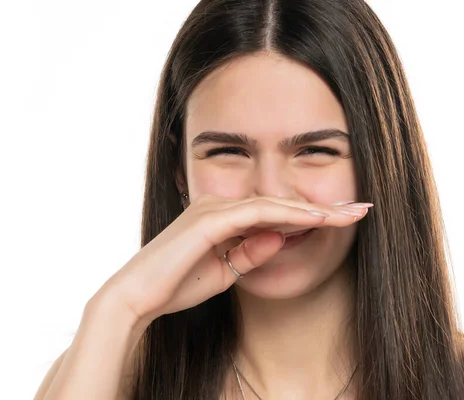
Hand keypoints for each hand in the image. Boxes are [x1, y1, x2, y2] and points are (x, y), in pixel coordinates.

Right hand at [93, 195, 370, 325]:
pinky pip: (257, 212)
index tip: (342, 220)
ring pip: (272, 204)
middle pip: (278, 203)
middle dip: (322, 207)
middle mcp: (217, 206)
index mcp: (219, 217)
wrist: (138, 296)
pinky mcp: (209, 219)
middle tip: (360, 210)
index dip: (309, 216)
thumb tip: (282, 237)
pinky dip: (288, 215)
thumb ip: (251, 252)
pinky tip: (316, 219)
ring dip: (313, 208)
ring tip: (349, 213)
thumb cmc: (175, 286)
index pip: (272, 212)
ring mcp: (212, 209)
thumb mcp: (225, 271)